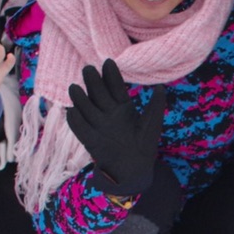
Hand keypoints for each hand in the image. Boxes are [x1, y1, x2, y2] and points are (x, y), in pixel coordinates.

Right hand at [65, 61, 165, 195]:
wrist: (136, 171)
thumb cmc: (145, 145)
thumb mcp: (152, 123)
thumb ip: (156, 105)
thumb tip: (161, 87)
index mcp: (123, 106)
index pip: (115, 87)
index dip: (111, 75)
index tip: (108, 62)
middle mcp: (108, 113)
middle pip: (98, 94)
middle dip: (93, 82)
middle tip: (89, 69)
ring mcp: (98, 126)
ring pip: (86, 108)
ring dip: (80, 99)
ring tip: (75, 88)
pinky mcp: (92, 141)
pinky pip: (81, 130)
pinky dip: (76, 122)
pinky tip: (72, 112)